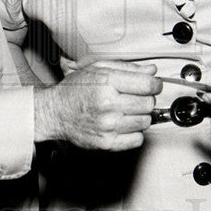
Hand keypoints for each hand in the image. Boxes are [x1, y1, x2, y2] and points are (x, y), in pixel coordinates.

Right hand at [33, 61, 160, 149]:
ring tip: (126, 111)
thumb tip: (152, 71)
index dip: (155, 84)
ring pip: (145, 122)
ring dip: (140, 116)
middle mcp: (108, 104)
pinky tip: (123, 124)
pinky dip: (134, 133)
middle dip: (146, 99)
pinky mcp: (106, 142)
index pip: (147, 85)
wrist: (55, 112)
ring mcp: (107, 125)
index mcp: (107, 82)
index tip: (153, 85)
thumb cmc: (75, 89)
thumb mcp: (98, 68)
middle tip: (135, 97)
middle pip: (148, 104)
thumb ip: (128, 68)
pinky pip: (137, 139)